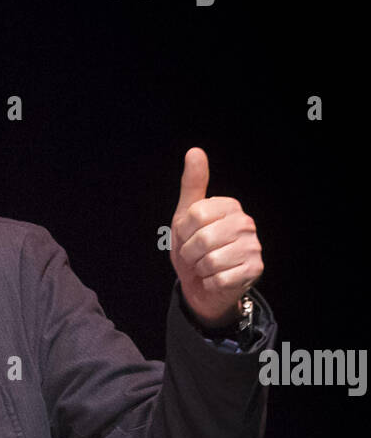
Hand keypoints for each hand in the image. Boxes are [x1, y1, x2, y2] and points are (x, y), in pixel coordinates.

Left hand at [170, 147, 262, 324]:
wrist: (202, 286)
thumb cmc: (194, 250)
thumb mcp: (185, 218)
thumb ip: (192, 186)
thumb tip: (195, 151)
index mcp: (230, 206)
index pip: (194, 215)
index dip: (183, 232)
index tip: (188, 237)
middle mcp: (246, 223)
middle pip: (202, 238)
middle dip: (190, 253)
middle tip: (196, 256)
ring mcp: (252, 247)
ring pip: (210, 260)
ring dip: (200, 269)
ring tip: (206, 267)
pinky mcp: (254, 270)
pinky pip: (219, 278)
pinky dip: (210, 282)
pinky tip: (216, 279)